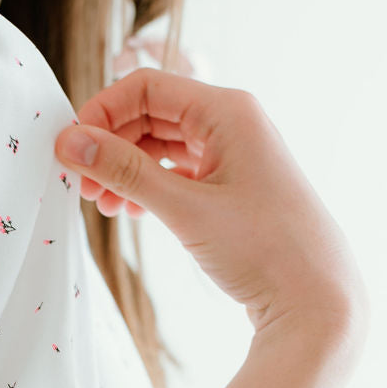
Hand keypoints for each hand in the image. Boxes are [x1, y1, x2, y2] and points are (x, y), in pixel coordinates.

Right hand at [55, 70, 369, 340]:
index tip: (71, 149)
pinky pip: (178, 171)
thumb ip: (123, 171)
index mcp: (228, 111)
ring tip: (104, 206)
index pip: (146, 88)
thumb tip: (70, 143)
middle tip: (81, 185)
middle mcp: (232, 123)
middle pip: (150, 114)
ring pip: (161, 145)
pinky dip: (149, 187)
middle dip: (111, 146)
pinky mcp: (231, 185)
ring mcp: (233, 154)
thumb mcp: (184, 208)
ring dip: (126, 170)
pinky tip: (130, 211)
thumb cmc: (263, 248)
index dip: (102, 112)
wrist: (316, 300)